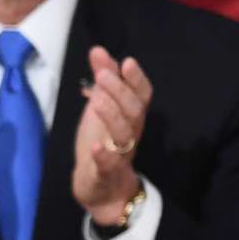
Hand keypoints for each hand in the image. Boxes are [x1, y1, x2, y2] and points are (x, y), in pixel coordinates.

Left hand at [72, 46, 151, 224]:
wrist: (101, 189)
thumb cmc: (103, 142)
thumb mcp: (101, 106)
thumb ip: (102, 80)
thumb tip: (98, 50)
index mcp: (131, 116)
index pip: (142, 95)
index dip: (137, 79)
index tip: (127, 61)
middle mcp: (130, 133)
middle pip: (134, 111)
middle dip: (120, 91)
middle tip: (103, 74)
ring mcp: (120, 154)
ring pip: (124, 135)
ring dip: (112, 116)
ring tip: (97, 100)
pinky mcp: (106, 173)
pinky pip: (109, 165)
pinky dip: (104, 155)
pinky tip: (96, 145)